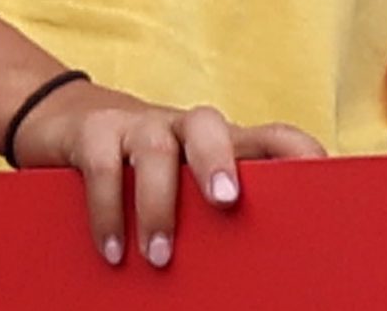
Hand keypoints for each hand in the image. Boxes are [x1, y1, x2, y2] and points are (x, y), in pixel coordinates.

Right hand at [10, 84, 326, 267]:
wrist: (67, 121)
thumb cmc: (145, 168)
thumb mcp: (185, 186)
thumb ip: (217, 214)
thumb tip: (259, 266)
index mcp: (218, 143)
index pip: (268, 135)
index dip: (296, 148)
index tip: (319, 172)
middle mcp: (182, 128)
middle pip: (209, 126)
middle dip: (219, 161)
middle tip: (227, 202)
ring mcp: (138, 126)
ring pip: (155, 147)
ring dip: (158, 203)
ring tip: (159, 255)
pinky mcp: (93, 133)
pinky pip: (103, 165)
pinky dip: (108, 210)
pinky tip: (113, 250)